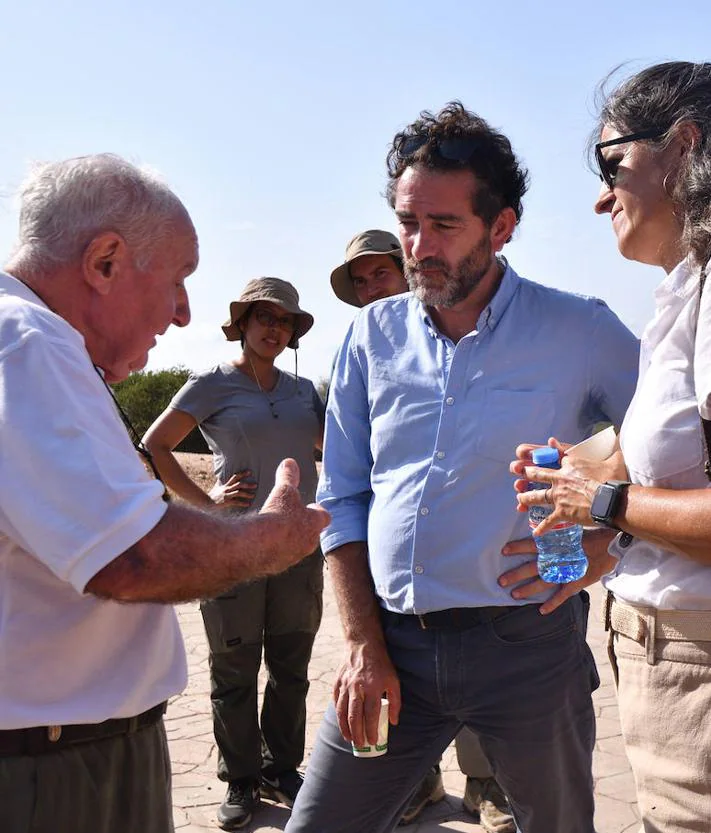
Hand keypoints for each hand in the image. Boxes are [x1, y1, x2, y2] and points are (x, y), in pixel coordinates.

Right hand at [210, 470, 256, 507]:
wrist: (205, 502)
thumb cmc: (212, 495)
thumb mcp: (217, 487)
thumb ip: (221, 482)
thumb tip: (222, 477)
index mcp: (225, 485)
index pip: (235, 477)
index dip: (242, 474)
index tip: (250, 472)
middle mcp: (226, 489)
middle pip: (238, 484)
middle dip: (247, 485)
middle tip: (255, 485)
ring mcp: (226, 495)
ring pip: (238, 493)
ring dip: (247, 494)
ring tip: (253, 495)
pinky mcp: (226, 502)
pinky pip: (236, 502)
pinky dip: (242, 503)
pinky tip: (248, 504)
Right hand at [258, 459, 330, 570]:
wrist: (259, 545)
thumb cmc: (277, 515)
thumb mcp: (283, 491)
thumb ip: (288, 477)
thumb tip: (290, 462)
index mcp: (314, 523)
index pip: (324, 517)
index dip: (317, 511)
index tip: (311, 507)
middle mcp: (308, 543)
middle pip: (311, 534)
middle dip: (303, 527)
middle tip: (293, 519)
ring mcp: (294, 556)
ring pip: (296, 547)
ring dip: (289, 540)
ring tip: (275, 531)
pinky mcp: (278, 566)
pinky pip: (280, 557)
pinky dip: (274, 550)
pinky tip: (263, 543)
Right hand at [332, 640, 400, 747]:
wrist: (363, 645)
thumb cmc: (381, 665)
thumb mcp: (394, 681)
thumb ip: (396, 701)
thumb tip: (393, 721)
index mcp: (373, 688)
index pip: (371, 715)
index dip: (371, 730)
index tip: (373, 741)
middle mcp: (357, 688)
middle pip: (354, 716)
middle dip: (357, 734)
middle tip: (360, 744)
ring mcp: (345, 685)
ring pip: (342, 711)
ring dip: (345, 727)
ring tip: (349, 738)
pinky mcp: (337, 682)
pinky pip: (336, 701)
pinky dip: (338, 714)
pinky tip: (341, 722)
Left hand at [499, 529, 617, 613]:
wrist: (611, 544)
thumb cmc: (590, 535)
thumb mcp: (570, 531)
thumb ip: (554, 535)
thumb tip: (539, 531)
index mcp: (555, 545)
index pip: (532, 545)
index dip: (517, 548)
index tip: (503, 551)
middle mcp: (558, 559)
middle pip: (533, 568)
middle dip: (516, 575)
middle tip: (501, 581)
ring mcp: (567, 573)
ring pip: (543, 583)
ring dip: (528, 590)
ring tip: (514, 595)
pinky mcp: (577, 583)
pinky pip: (563, 596)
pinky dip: (552, 604)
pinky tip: (541, 610)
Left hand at [511, 437, 626, 533]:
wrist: (612, 501)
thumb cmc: (615, 480)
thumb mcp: (612, 459)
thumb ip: (612, 447)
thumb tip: (620, 435)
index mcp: (571, 464)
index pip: (554, 457)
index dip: (546, 455)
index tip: (537, 455)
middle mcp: (561, 478)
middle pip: (537, 474)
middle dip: (527, 473)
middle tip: (518, 472)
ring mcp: (559, 495)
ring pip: (536, 496)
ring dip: (526, 497)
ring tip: (519, 498)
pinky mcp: (562, 512)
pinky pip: (548, 520)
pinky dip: (542, 527)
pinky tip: (536, 532)